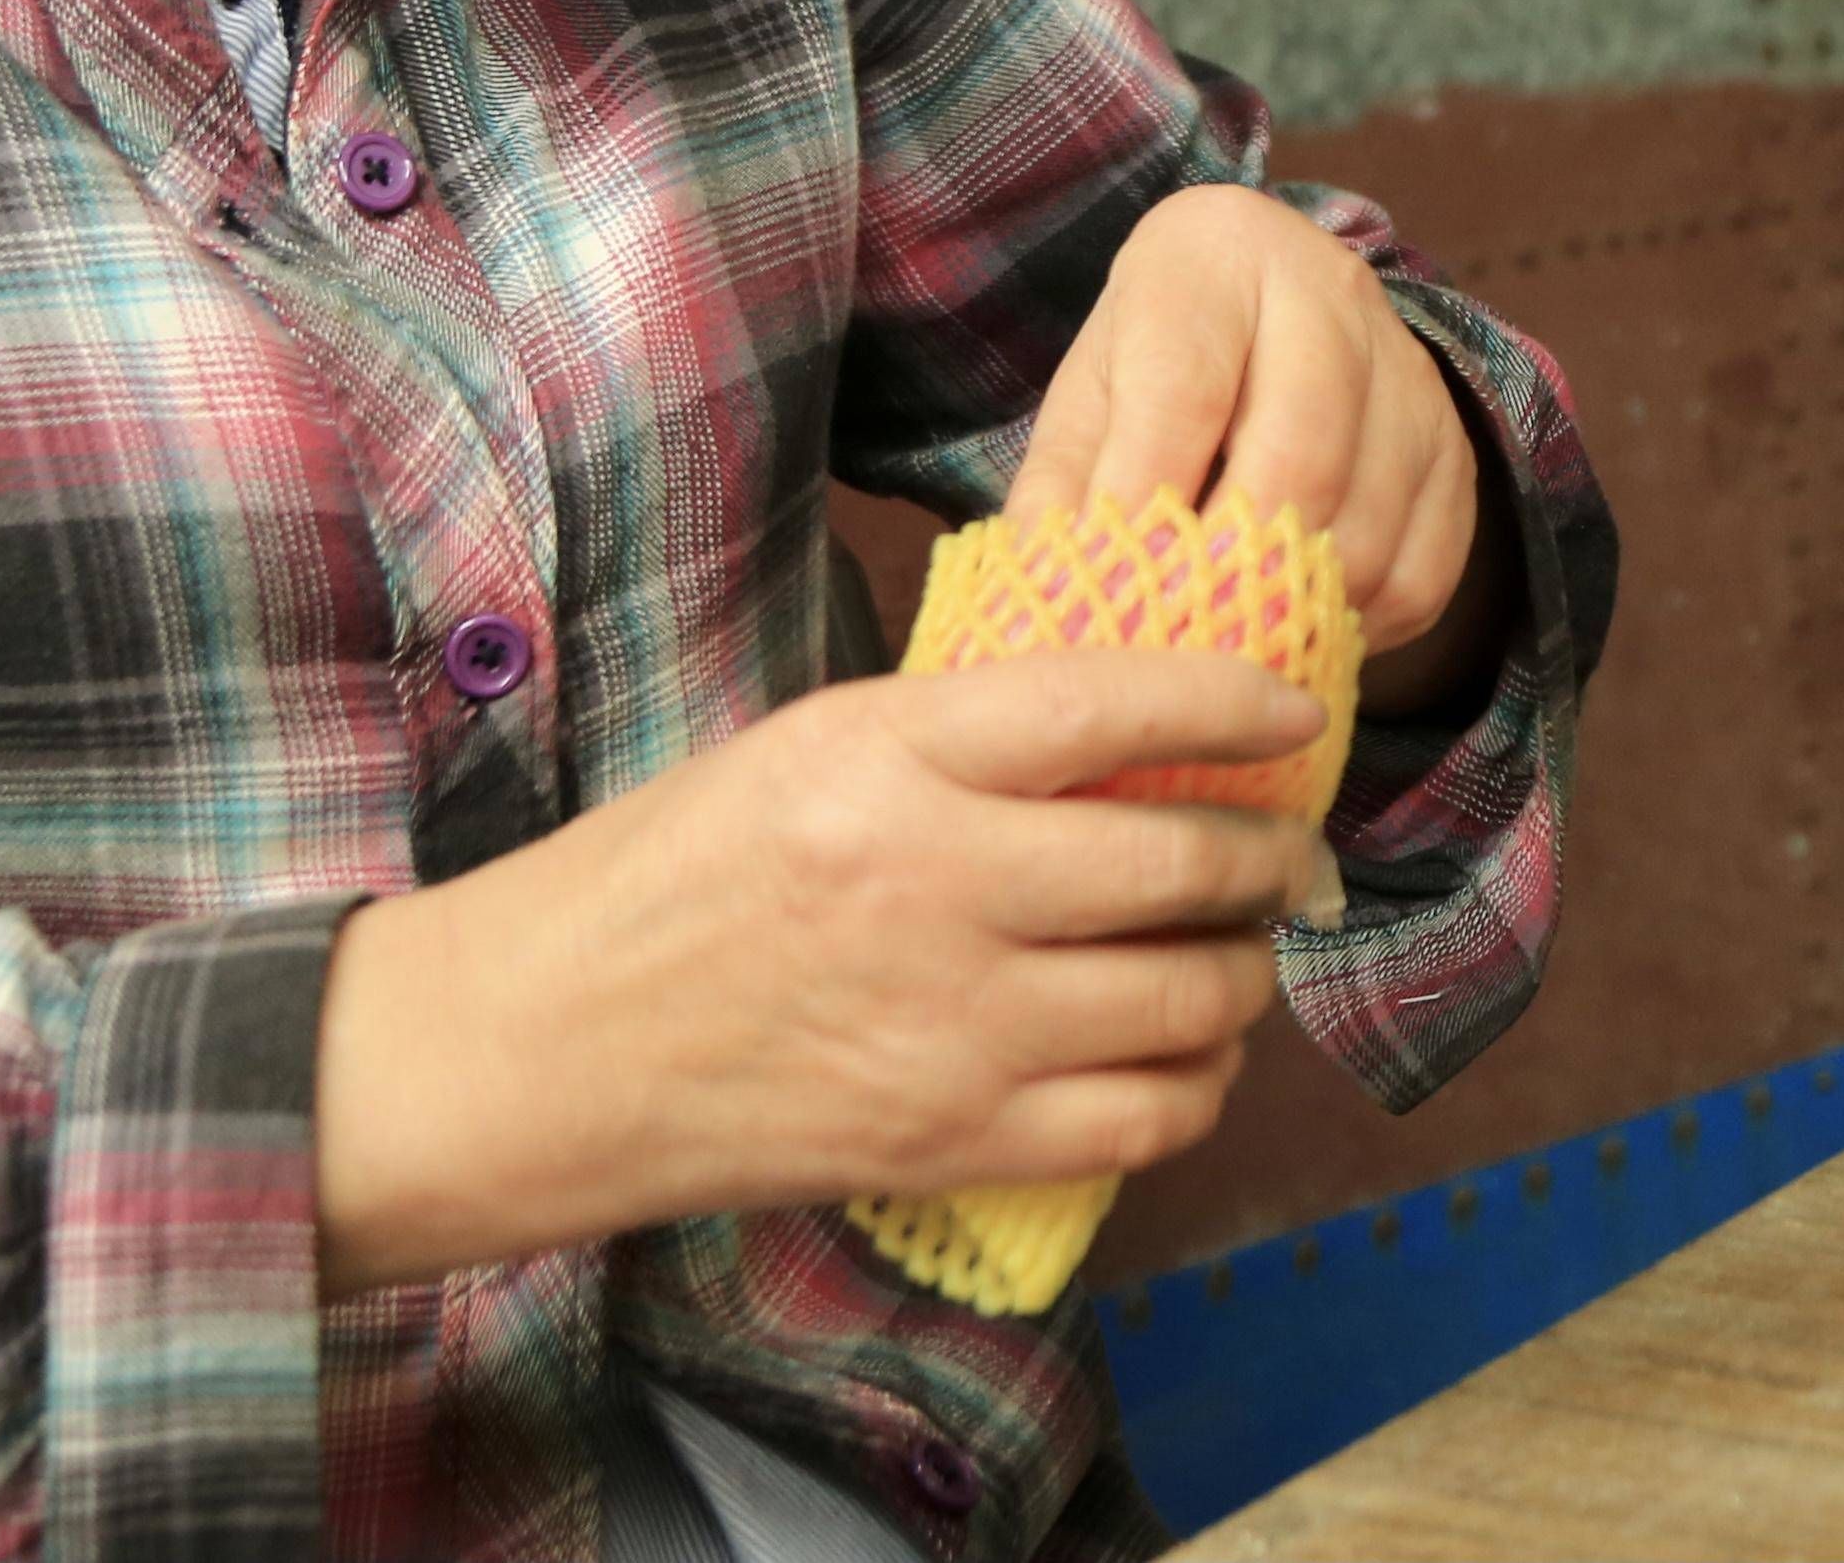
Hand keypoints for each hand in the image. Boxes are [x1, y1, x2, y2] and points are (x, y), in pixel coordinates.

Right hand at [309, 649, 1329, 1293]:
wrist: (547, 1050)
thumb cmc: (667, 878)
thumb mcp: (805, 748)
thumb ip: (959, 740)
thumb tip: (1124, 741)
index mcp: (890, 757)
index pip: (1113, 707)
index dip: (1229, 703)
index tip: (1290, 713)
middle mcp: (942, 886)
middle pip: (1182, 865)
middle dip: (1272, 859)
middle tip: (1296, 856)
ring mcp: (957, 1028)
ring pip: (1189, 998)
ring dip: (1245, 972)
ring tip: (1241, 954)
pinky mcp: (955, 1141)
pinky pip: (1145, 1116)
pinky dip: (1196, 1082)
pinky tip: (1185, 1055)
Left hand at [1012, 184, 1508, 712]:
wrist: (1273, 302)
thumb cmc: (1161, 352)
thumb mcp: (1095, 387)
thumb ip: (1064, 480)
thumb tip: (1046, 591)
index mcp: (1216, 255)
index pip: (1185, 390)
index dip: (1144, 501)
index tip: (1109, 586)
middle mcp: (1331, 293)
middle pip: (1297, 458)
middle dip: (1228, 567)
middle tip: (1174, 646)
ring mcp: (1409, 371)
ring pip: (1365, 528)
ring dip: (1292, 609)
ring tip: (1226, 650)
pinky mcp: (1456, 446)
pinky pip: (1421, 571)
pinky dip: (1359, 626)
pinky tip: (1300, 629)